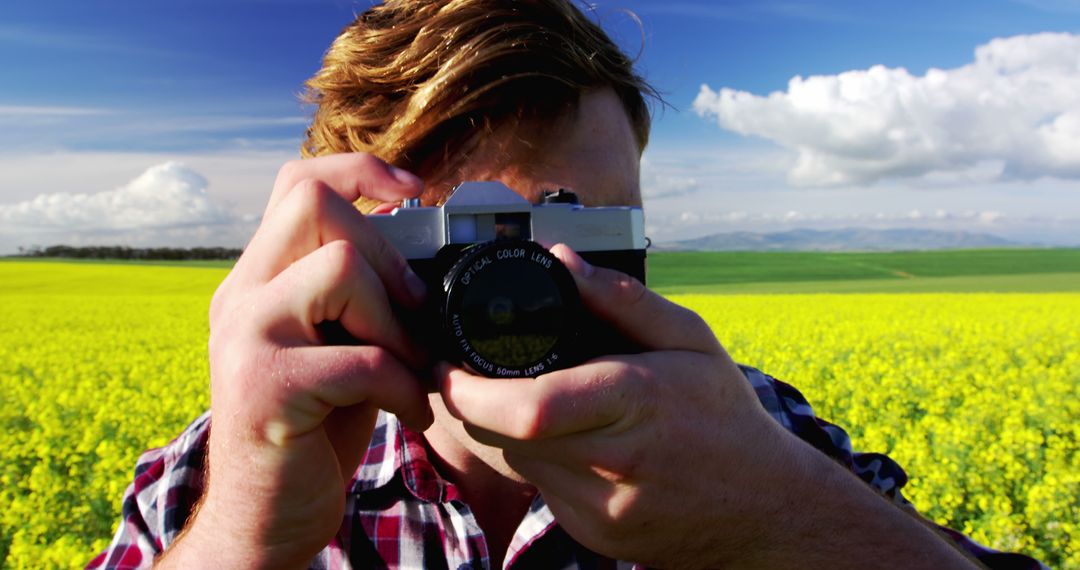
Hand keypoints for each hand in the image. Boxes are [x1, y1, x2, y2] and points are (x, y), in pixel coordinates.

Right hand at [161, 154, 434, 567]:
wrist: (266, 518)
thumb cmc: (314, 430)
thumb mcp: (336, 347)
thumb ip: (358, 297)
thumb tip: (426, 249)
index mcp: (259, 279)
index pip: (296, 181)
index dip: (359, 170)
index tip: (415, 192)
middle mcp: (240, 296)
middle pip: (315, 204)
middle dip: (389, 253)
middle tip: (416, 311)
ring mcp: (246, 338)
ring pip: (341, 267)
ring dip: (398, 322)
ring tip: (411, 368)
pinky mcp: (266, 389)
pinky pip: (363, 357)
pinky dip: (406, 387)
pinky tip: (412, 413)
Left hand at [437, 245, 979, 568]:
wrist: (764, 509)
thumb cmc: (724, 414)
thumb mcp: (689, 338)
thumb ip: (621, 298)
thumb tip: (560, 257)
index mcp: (636, 400)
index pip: (530, 407)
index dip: (469, 390)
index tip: (447, 365)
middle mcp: (614, 461)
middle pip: (503, 436)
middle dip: (465, 405)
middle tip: (456, 375)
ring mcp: (601, 507)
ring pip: (512, 463)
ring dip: (494, 429)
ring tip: (505, 395)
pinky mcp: (593, 532)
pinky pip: (537, 487)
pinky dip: (529, 458)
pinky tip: (555, 436)